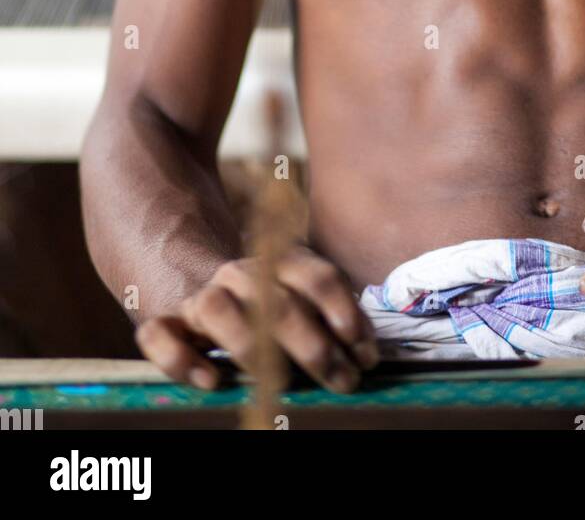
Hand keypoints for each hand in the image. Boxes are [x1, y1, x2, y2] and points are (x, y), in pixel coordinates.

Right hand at [136, 247, 378, 391]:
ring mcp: (201, 297)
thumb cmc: (268, 307)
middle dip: (313, 345)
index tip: (365, 353)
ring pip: (215, 308)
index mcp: (279, 262)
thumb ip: (329, 319)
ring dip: (247, 344)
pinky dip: (180, 359)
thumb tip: (364, 353)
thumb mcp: (302, 300)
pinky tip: (210, 381)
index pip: (317, 276)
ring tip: (274, 381)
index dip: (344, 313)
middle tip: (341, 380)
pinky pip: (159, 336)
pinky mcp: (165, 322)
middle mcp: (240, 274)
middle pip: (275, 300)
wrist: (204, 290)